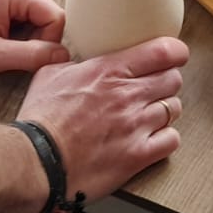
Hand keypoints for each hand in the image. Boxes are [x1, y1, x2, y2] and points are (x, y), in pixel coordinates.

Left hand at [0, 0, 68, 79]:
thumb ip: (31, 56)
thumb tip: (63, 56)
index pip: (56, 17)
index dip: (48, 42)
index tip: (26, 58)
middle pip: (49, 16)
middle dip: (37, 41)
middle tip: (11, 54)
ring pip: (40, 18)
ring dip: (28, 39)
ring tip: (3, 48)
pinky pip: (28, 17)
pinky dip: (20, 34)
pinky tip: (1, 41)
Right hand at [17, 36, 188, 202]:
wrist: (37, 161)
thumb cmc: (41, 120)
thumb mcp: (51, 74)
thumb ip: (74, 63)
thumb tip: (79, 60)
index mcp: (109, 70)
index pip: (163, 51)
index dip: (176, 52)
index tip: (175, 55)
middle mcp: (128, 95)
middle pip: (173, 79)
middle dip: (167, 81)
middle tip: (156, 87)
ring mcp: (136, 126)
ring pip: (174, 108)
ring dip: (166, 109)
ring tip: (150, 114)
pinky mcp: (138, 156)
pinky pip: (172, 140)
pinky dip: (166, 138)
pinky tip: (152, 138)